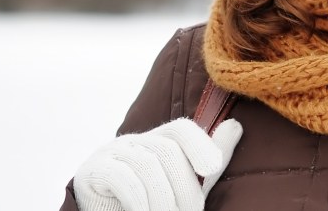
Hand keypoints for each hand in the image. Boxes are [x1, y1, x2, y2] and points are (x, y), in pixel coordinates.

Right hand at [73, 118, 242, 210]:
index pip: (181, 129)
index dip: (200, 143)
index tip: (212, 168)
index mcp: (158, 141)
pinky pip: (122, 178)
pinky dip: (138, 201)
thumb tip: (236, 126)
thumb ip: (207, 162)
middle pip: (168, 150)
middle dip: (184, 187)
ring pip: (147, 165)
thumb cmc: (150, 206)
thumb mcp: (184, 186)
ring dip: (163, 199)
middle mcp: (134, 141)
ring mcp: (110, 153)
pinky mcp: (91, 170)